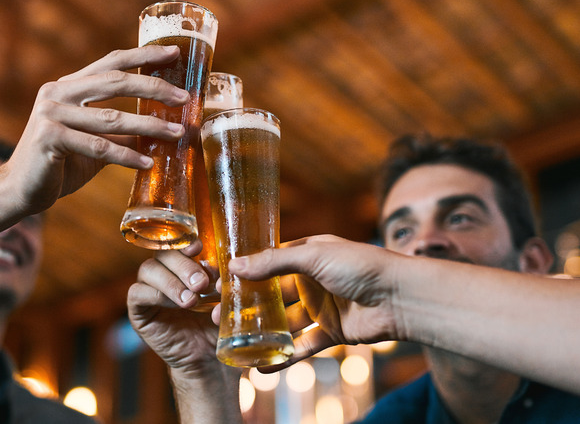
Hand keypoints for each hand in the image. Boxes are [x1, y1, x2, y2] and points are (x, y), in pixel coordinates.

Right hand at [6, 45, 189, 213]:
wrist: (19, 191)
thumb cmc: (59, 165)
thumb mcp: (94, 141)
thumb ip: (119, 131)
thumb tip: (162, 128)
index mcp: (68, 86)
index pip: (111, 63)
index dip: (143, 56)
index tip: (174, 52)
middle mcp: (57, 93)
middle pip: (115, 82)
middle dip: (154, 88)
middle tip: (184, 98)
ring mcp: (50, 113)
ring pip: (111, 118)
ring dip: (149, 127)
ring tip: (177, 134)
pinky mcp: (49, 138)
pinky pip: (98, 147)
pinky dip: (125, 157)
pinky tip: (147, 163)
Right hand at [127, 242, 222, 374]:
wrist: (209, 360)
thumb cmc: (218, 326)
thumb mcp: (225, 301)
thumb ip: (222, 283)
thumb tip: (220, 273)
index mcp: (185, 266)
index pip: (177, 243)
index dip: (185, 242)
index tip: (199, 248)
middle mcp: (165, 274)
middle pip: (163, 253)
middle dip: (183, 265)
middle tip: (202, 284)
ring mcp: (149, 291)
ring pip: (148, 269)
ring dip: (171, 281)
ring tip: (192, 300)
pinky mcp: (139, 311)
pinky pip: (137, 293)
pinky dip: (156, 295)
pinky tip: (177, 305)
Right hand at [227, 235, 400, 369]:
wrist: (400, 298)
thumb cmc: (362, 266)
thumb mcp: (314, 256)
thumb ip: (274, 262)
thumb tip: (235, 265)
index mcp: (308, 255)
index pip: (270, 263)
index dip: (246, 274)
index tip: (220, 284)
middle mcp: (313, 280)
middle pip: (274, 295)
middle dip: (249, 306)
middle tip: (220, 316)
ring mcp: (322, 307)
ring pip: (286, 322)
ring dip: (264, 332)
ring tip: (235, 342)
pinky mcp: (332, 332)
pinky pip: (304, 345)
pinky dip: (286, 355)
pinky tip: (263, 364)